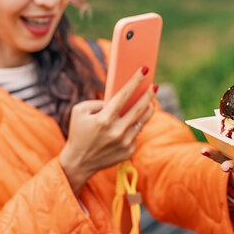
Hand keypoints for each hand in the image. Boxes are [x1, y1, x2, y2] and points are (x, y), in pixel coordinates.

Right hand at [59, 67, 155, 194]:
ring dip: (149, 109)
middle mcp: (116, 131)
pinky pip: (136, 134)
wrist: (78, 163)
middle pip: (139, 108)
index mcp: (104, 119)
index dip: (135, 81)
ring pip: (142, 121)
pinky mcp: (128, 152)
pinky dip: (136, 126)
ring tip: (151, 101)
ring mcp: (124, 143)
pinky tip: (135, 121)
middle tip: (154, 85)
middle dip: (149, 94)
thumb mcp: (79, 112)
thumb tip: (117, 99)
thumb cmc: (78, 133)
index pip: (124, 95)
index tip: (144, 70)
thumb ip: (97, 101)